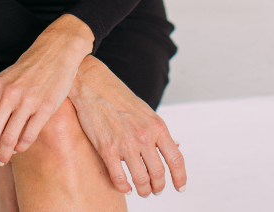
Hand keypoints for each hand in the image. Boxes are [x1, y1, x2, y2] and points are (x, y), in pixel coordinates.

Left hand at [0, 14, 93, 168]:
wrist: (55, 51)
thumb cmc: (27, 70)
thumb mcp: (3, 81)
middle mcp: (8, 94)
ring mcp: (28, 101)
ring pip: (9, 139)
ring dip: (3, 155)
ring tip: (2, 160)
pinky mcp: (46, 107)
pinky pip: (29, 136)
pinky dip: (21, 147)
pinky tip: (19, 149)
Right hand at [68, 55, 186, 196]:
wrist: (93, 84)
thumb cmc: (119, 97)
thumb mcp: (146, 111)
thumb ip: (158, 131)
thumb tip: (176, 146)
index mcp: (157, 126)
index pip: (176, 159)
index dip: (180, 178)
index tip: (179, 187)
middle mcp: (144, 136)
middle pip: (158, 174)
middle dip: (158, 187)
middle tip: (155, 189)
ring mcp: (126, 144)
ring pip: (141, 181)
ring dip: (143, 190)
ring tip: (141, 190)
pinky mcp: (107, 149)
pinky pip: (119, 180)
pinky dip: (124, 188)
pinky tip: (125, 186)